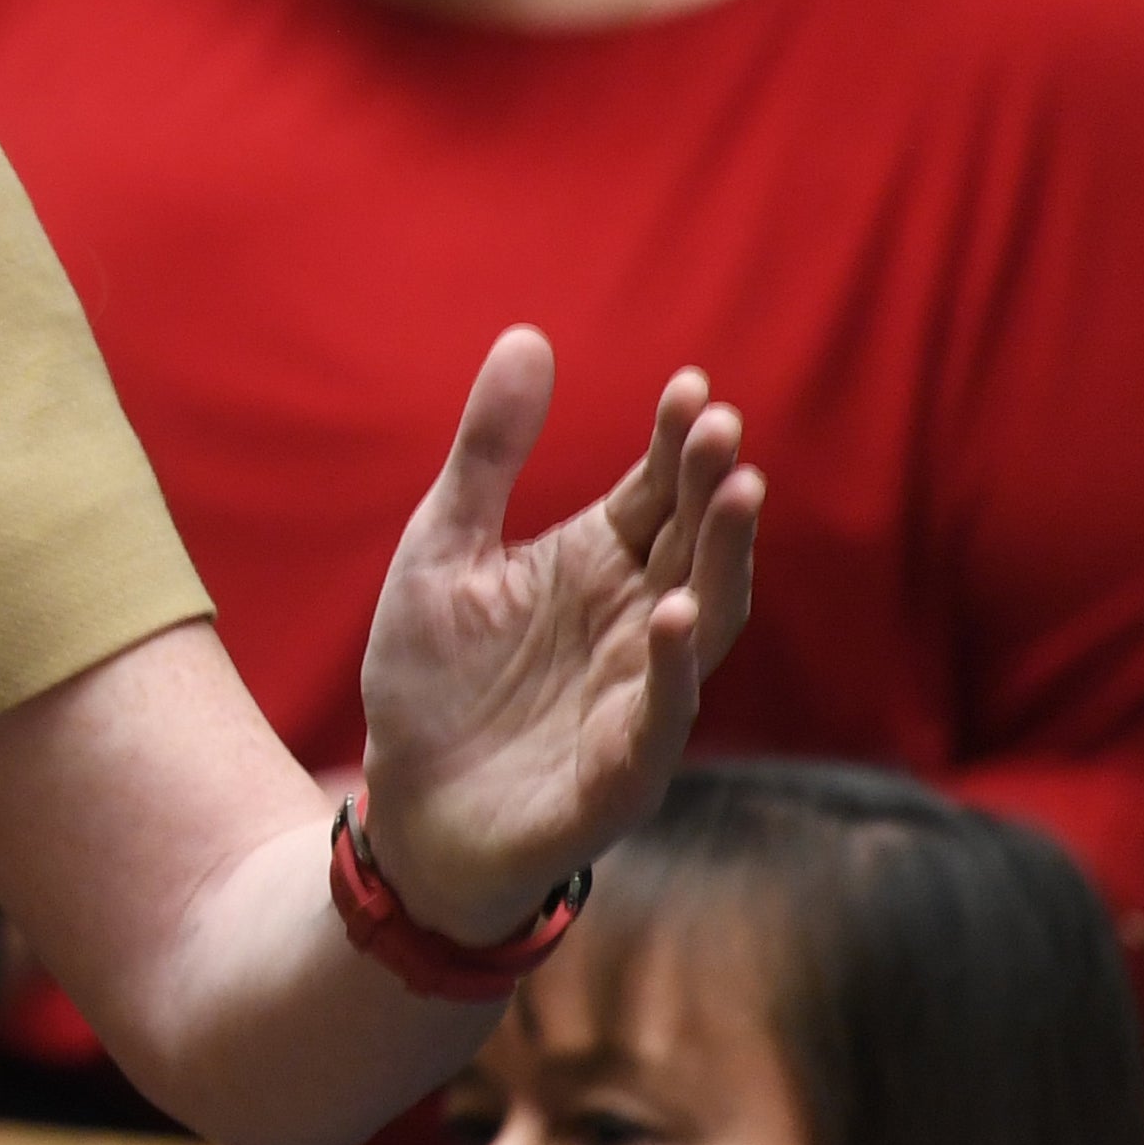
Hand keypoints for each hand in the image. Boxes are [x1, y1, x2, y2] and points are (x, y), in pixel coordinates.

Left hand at [354, 331, 762, 939]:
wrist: (408, 810)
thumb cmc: (434, 681)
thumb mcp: (441, 550)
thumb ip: (487, 455)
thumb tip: (529, 335)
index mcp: (600, 564)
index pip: (656, 492)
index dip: (676, 444)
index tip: (691, 386)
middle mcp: (638, 621)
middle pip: (691, 543)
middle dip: (711, 485)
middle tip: (722, 426)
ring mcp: (643, 694)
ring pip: (706, 618)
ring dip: (723, 559)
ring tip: (735, 492)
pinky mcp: (626, 767)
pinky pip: (662, 713)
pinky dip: (673, 666)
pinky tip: (675, 615)